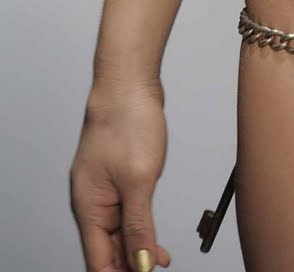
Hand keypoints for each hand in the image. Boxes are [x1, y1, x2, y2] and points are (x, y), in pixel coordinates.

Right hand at [69, 80, 171, 270]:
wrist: (129, 82)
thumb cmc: (128, 120)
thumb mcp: (139, 179)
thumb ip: (139, 225)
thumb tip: (141, 261)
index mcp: (89, 206)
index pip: (98, 260)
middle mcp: (91, 200)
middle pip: (107, 248)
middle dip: (130, 264)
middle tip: (156, 269)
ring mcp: (103, 188)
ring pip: (117, 231)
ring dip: (136, 247)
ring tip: (162, 259)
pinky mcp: (117, 176)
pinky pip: (126, 211)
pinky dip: (139, 225)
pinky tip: (153, 234)